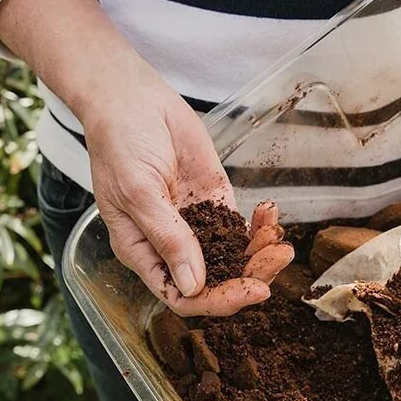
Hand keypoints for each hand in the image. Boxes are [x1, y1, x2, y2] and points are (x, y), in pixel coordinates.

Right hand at [82, 64, 292, 316]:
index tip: (251, 290)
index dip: (217, 301)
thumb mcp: (139, 192)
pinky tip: (271, 214)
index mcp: (142, 252)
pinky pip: (241, 226)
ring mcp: (195, 224)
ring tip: (280, 239)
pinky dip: (260, 226)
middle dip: (249, 276)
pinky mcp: (214, 201)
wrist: (132, 99)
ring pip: (233, 257)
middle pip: (215, 281)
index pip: (182, 295)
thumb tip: (192, 285)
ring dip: (260, 253)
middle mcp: (170, 245)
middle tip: (278, 259)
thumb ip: (167, 237)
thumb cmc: (119, 143)